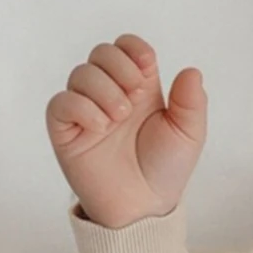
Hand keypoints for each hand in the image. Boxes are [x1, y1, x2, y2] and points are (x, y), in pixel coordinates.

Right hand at [45, 34, 206, 229]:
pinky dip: (81, 107)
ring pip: (81, 74)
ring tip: (119, 118)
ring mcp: (86, 110)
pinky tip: (101, 126)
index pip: (126, 47)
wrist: (143, 205)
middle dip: (118, 66)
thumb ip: (192, 102)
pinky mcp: (65, 130)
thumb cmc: (164, 170)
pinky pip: (61, 102)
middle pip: (101, 53)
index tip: (147, 67)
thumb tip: (192, 70)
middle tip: (135, 96)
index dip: (133, 48)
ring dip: (103, 89)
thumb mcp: (188, 135)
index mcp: (139, 88)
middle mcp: (110, 93)